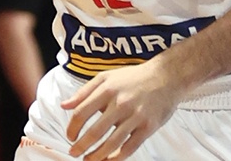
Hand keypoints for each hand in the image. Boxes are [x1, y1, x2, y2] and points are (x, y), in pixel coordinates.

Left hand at [63, 61, 181, 159]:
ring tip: (88, 160)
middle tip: (74, 153)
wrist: (166, 77)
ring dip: (97, 156)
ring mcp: (135, 116)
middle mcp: (120, 103)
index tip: (70, 136)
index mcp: (107, 90)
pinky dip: (117, 157)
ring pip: (111, 143)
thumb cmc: (134, 77)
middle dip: (81, 146)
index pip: (82, 112)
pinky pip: (130, 147)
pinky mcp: (148, 127)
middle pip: (95, 131)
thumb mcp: (106, 77)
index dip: (72, 127)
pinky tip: (108, 160)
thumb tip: (64, 105)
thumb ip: (84, 92)